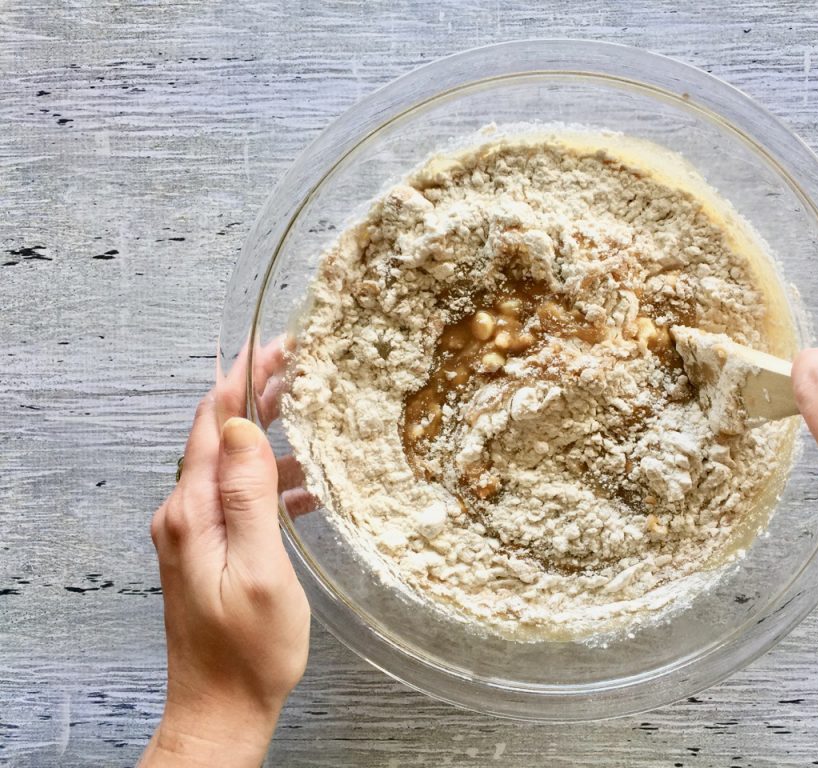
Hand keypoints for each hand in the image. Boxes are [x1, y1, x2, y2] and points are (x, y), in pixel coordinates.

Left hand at [141, 339, 310, 766]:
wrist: (221, 709)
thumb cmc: (249, 651)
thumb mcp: (261, 569)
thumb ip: (248, 496)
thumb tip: (240, 428)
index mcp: (193, 513)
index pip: (211, 423)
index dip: (243, 378)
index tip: (277, 345)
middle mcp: (183, 515)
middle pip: (215, 435)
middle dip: (254, 394)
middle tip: (297, 362)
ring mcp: (192, 533)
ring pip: (229, 463)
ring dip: (265, 434)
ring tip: (308, 411)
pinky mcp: (206, 550)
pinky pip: (236, 497)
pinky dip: (269, 480)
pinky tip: (304, 486)